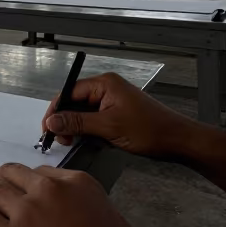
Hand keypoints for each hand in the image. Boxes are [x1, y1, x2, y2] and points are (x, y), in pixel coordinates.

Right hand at [42, 71, 204, 157]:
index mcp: (104, 84)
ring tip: (72, 142)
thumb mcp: (109, 127)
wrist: (178, 141)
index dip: (55, 111)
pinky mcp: (117, 114)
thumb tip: (52, 121)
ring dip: (76, 128)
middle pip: (74, 102)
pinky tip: (87, 141)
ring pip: (83, 113)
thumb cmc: (149, 130)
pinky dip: (88, 131)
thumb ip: (78, 122)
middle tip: (60, 140)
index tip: (47, 129)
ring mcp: (112, 102)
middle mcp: (106, 89)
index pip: (69, 93)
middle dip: (64, 121)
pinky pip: (94, 120)